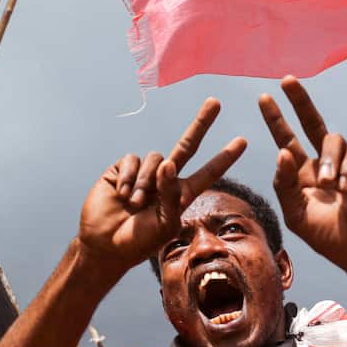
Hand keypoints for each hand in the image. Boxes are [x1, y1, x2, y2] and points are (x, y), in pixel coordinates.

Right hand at [77, 99, 246, 269]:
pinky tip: (122, 194)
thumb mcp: (164, 224)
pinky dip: (129, 177)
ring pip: (156, 158)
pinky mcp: (123, 168)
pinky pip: (132, 160)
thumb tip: (168, 163)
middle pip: (187, 146)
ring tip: (135, 204)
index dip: (224, 158)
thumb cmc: (138, 241)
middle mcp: (165, 179)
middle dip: (202, 124)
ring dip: (146, 182)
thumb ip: (170, 195)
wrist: (104, 244)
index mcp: (181, 195)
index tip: (242, 141)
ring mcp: (145, 172)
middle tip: (215, 102)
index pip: (208, 173)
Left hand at [259, 77, 346, 273]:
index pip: (288, 141)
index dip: (277, 120)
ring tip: (328, 186)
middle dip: (299, 101)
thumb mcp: (297, 215)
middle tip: (287, 81)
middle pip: (312, 123)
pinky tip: (345, 186)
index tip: (263, 98)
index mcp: (305, 174)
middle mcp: (326, 163)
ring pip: (333, 139)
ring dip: (328, 160)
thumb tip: (282, 152)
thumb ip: (286, 185)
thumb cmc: (330, 239)